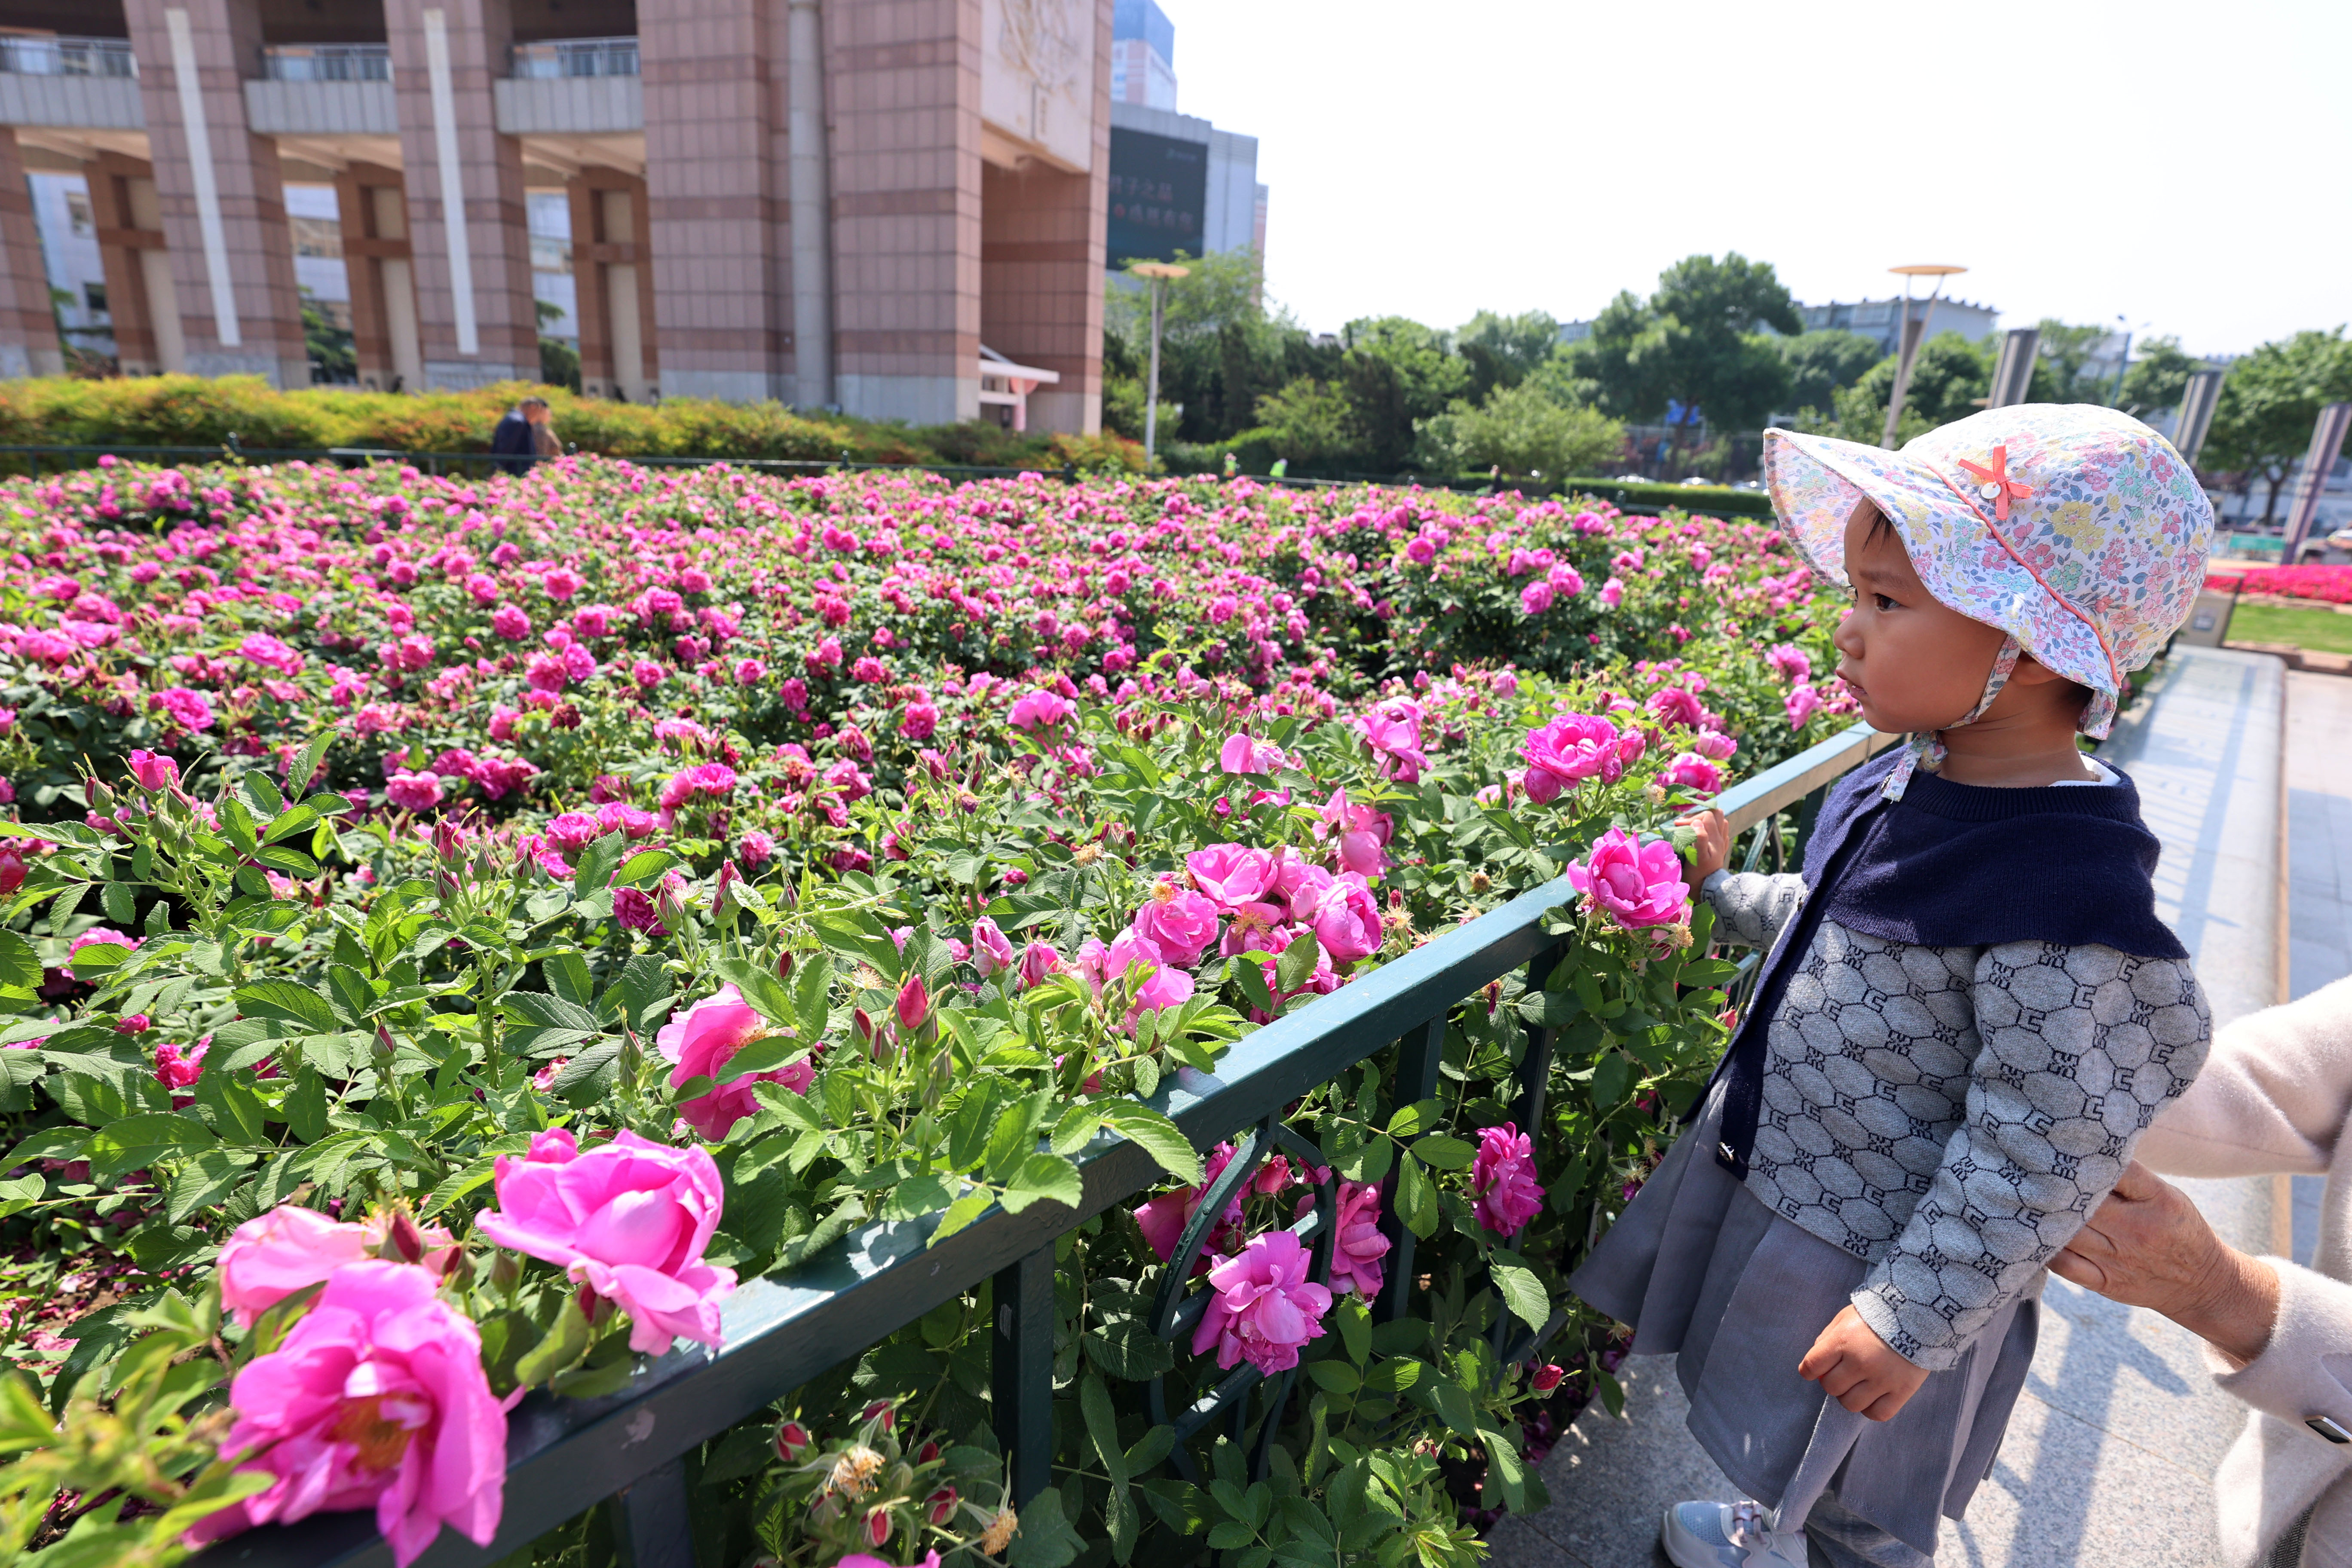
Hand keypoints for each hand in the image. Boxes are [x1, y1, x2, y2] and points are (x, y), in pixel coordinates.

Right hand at [1678, 808, 1729, 891]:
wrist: (1708, 890)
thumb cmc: (1700, 875)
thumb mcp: (1698, 857)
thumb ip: (1700, 838)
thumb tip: (1696, 823)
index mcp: (1714, 838)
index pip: (1706, 815)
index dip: (1690, 818)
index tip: (1677, 826)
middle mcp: (1720, 838)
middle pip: (1715, 813)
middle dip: (1699, 814)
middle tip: (1685, 823)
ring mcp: (1721, 842)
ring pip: (1719, 820)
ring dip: (1706, 820)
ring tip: (1693, 826)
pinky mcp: (1720, 847)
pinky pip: (1720, 830)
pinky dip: (1711, 828)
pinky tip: (1702, 833)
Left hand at [1798, 1305, 1927, 1421]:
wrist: (1921, 1315)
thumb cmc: (1879, 1315)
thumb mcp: (1846, 1317)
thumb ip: (1828, 1339)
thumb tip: (1815, 1365)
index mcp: (1843, 1340)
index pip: (1812, 1365)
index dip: (1809, 1371)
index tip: (1812, 1371)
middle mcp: (1861, 1361)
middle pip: (1831, 1387)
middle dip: (1832, 1381)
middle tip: (1843, 1373)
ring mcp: (1882, 1379)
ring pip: (1851, 1404)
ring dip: (1850, 1396)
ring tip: (1859, 1384)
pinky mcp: (1902, 1391)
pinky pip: (1877, 1414)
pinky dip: (1871, 1409)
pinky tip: (1873, 1396)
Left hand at [2049, 1161, 2279, 1365]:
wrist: (2203, 1283)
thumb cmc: (2177, 1229)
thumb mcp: (2167, 1195)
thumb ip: (2129, 1177)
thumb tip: (2080, 1150)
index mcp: (2157, 1200)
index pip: (2117, 1170)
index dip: (2085, 1157)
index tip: (2062, 1145)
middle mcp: (2137, 1229)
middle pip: (2083, 1202)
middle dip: (2054, 1185)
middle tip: (2028, 1169)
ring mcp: (2120, 1258)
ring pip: (2068, 1232)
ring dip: (2042, 1215)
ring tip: (2021, 1197)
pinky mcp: (2107, 1283)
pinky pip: (2065, 1265)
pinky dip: (2044, 1249)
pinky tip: (2032, 1234)